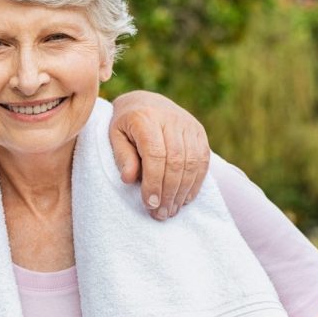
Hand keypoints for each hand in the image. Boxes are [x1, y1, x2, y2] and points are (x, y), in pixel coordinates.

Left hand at [108, 91, 209, 218]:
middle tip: (161, 214)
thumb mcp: (114, 137)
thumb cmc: (124, 124)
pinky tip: (185, 198)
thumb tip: (129, 179)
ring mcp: (188, 125)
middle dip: (168, 192)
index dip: (154, 182)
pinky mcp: (199, 132)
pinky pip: (203, 160)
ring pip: (192, 162)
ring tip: (171, 210)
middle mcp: (171, 119)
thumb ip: (122, 156)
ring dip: (182, 191)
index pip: (155, 154)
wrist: (144, 102)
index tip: (149, 204)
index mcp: (145, 118)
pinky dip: (195, 182)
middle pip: (176, 161)